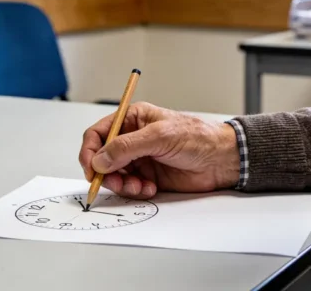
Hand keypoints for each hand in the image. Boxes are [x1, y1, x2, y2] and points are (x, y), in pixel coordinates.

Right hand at [79, 102, 240, 198]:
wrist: (220, 159)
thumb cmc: (197, 137)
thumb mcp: (160, 136)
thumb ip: (127, 147)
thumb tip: (100, 159)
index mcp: (133, 119)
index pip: (98, 133)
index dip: (90, 151)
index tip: (92, 168)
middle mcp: (133, 138)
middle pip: (102, 158)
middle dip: (105, 172)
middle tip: (116, 182)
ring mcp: (140, 159)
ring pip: (114, 176)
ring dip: (122, 184)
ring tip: (140, 186)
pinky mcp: (148, 176)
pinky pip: (129, 188)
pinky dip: (135, 191)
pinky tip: (151, 188)